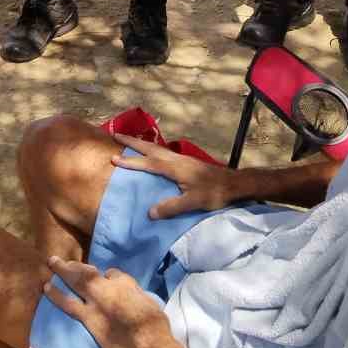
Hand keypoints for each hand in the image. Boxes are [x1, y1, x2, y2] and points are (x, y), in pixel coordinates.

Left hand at [44, 256, 185, 347]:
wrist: (150, 347)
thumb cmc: (155, 326)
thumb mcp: (148, 301)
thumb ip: (133, 293)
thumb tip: (125, 292)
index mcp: (126, 282)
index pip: (112, 274)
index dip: (107, 277)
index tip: (103, 280)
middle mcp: (109, 288)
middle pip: (88, 272)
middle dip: (73, 265)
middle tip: (59, 260)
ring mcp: (97, 303)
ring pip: (76, 282)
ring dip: (62, 271)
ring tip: (51, 264)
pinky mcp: (89, 319)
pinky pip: (69, 303)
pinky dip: (57, 295)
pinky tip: (47, 289)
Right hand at [110, 133, 243, 218]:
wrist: (234, 184)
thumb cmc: (214, 193)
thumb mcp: (193, 202)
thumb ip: (172, 207)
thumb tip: (149, 213)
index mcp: (175, 168)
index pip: (149, 163)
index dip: (131, 162)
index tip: (113, 158)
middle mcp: (176, 159)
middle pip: (150, 148)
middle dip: (132, 141)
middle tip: (115, 134)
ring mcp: (181, 159)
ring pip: (156, 148)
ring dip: (141, 143)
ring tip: (127, 140)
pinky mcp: (186, 162)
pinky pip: (162, 152)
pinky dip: (151, 149)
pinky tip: (151, 154)